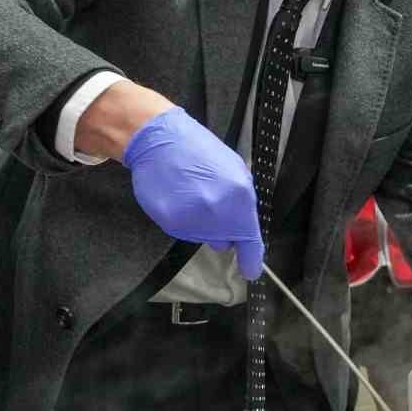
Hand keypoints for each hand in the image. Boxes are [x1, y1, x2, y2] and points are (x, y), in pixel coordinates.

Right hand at [122, 107, 265, 278]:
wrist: (160, 139)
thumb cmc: (199, 151)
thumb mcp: (234, 169)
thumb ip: (242, 202)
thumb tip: (243, 231)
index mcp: (240, 196)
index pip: (249, 238)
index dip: (251, 258)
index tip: (251, 271)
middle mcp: (217, 211)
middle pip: (226, 239)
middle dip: (224, 228)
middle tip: (211, 202)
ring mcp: (192, 219)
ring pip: (204, 237)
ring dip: (203, 224)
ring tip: (194, 195)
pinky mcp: (170, 222)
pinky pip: (184, 232)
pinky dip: (185, 221)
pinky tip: (180, 198)